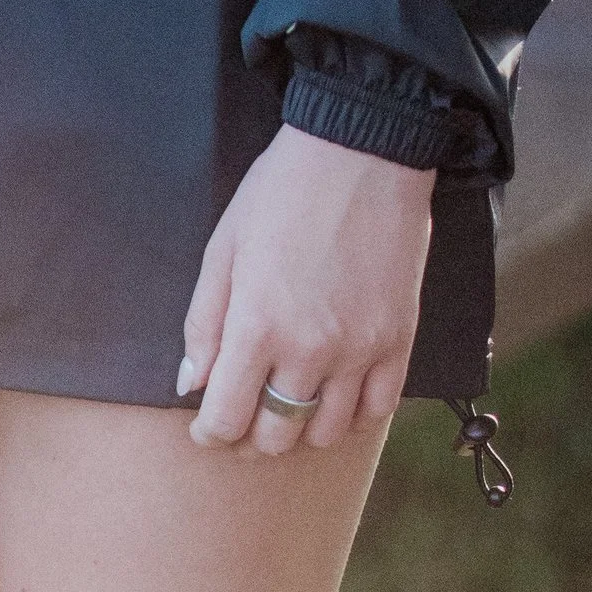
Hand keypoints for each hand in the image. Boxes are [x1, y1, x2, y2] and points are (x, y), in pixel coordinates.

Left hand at [178, 125, 430, 458]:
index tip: (205, 430)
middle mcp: (311, 349)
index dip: (209, 434)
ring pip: (328, 433)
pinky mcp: (399, 340)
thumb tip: (191, 383)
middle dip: (250, 438)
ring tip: (287, 409)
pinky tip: (333, 398)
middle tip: (243, 421)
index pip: (227, 417)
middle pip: (277, 435)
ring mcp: (361, 349)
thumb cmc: (283, 192)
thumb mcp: (224, 247)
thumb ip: (205, 322)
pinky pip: (377, 410)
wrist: (362, 153)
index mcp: (258, 325)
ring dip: (301, 431)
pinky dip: (352, 416)